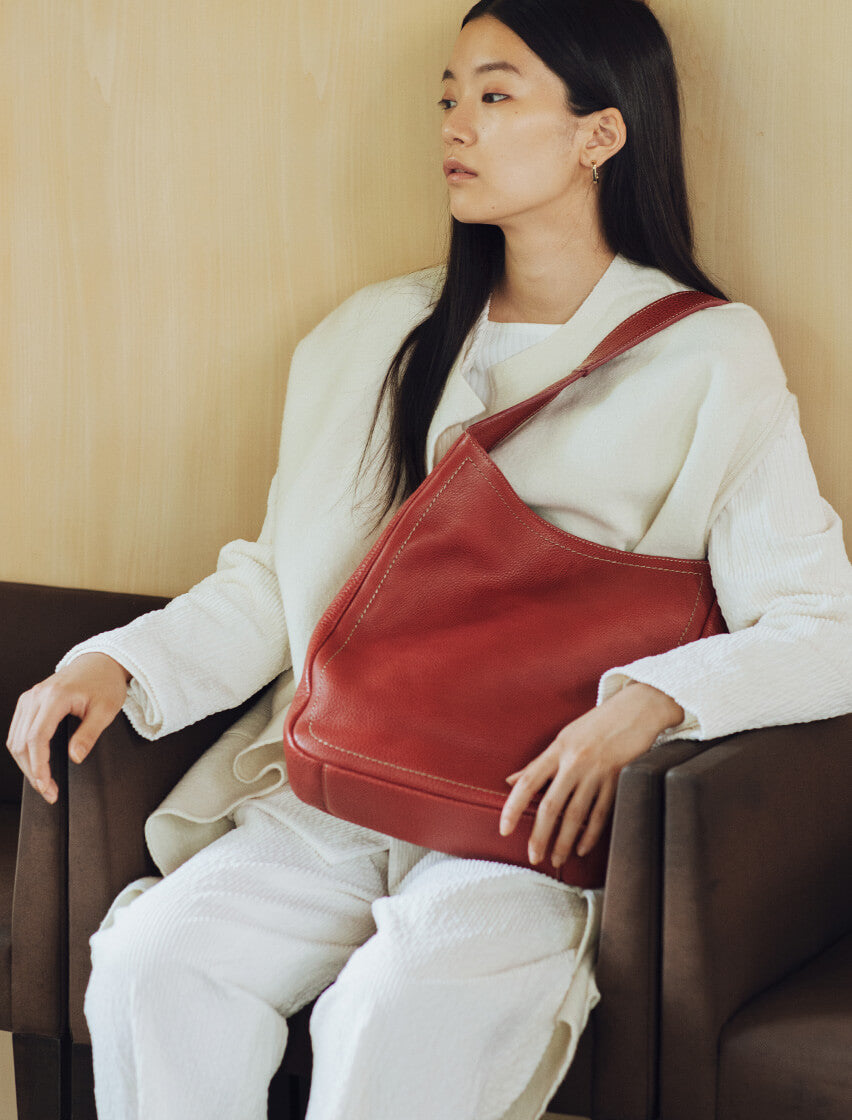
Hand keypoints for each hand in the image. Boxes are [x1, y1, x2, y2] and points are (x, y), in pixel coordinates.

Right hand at [5, 653, 130, 804]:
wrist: (101, 661)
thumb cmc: (105, 683)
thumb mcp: (106, 710)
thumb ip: (89, 734)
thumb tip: (75, 757)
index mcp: (54, 697)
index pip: (36, 738)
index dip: (38, 766)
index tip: (46, 786)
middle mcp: (36, 696)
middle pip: (21, 742)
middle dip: (32, 771)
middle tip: (49, 792)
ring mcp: (29, 698)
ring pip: (15, 739)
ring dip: (26, 764)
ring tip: (44, 783)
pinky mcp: (29, 701)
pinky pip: (17, 731)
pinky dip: (24, 751)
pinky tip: (36, 765)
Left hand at [499, 682, 684, 867]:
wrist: (636, 709)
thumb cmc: (597, 723)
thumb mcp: (564, 737)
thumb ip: (539, 763)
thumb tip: (511, 781)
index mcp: (557, 749)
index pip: (527, 782)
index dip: (513, 807)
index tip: (504, 828)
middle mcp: (574, 761)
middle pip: (551, 806)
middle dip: (540, 835)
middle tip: (533, 856)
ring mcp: (597, 772)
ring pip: (576, 815)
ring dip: (564, 841)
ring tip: (556, 860)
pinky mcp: (618, 779)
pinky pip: (601, 813)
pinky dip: (590, 834)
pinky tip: (581, 848)